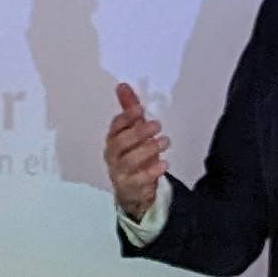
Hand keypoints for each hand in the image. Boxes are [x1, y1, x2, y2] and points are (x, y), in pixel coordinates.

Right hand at [103, 80, 167, 218]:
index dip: (126, 118)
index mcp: (113, 140)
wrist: (133, 190)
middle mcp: (113, 156)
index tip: (139, 110)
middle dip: (138, 133)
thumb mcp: (134, 132)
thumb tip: (123, 86)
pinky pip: (138, 180)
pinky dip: (152, 171)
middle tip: (157, 125)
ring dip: (148, 149)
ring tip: (165, 141)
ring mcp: (119, 173)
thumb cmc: (134, 156)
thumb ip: (130, 110)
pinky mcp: (130, 188)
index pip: (115, 128)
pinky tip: (164, 163)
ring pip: (129, 161)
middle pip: (120, 143)